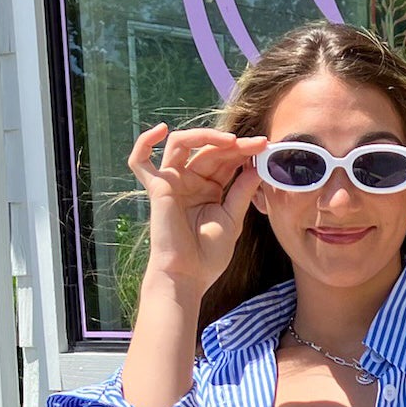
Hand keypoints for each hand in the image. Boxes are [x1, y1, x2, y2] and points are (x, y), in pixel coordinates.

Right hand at [127, 122, 268, 287]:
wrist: (188, 276)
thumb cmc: (208, 255)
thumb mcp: (233, 219)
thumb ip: (242, 191)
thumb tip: (256, 165)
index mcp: (209, 188)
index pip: (225, 160)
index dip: (244, 151)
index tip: (264, 146)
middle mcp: (190, 181)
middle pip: (209, 150)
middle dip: (233, 145)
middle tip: (256, 143)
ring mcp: (172, 182)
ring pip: (182, 144)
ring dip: (205, 136)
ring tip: (231, 141)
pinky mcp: (157, 188)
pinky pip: (141, 161)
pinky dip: (144, 142)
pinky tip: (160, 130)